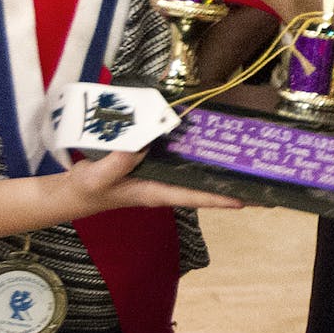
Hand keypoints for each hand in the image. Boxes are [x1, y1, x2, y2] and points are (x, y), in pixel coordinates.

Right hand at [66, 150, 243, 214]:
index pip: (194, 197)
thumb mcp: (98, 178)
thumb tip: (140, 145)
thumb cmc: (87, 190)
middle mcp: (164, 184)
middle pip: (202, 185)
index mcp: (156, 193)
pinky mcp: (152, 163)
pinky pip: (178, 155)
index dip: (219, 198)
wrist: (75, 191)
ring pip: (193, 170)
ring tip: (243, 155)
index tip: (246, 200)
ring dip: (214, 164)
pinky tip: (203, 132)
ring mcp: (159, 174)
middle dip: (228, 183)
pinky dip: (191, 145)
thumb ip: (117, 163)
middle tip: (259, 179)